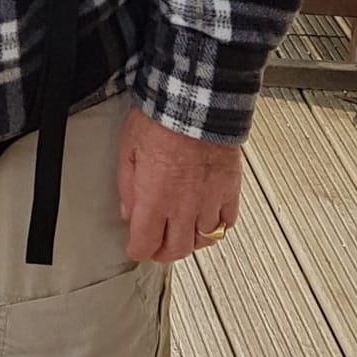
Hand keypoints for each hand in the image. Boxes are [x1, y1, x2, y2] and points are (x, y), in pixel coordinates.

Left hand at [117, 105, 240, 263]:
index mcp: (155, 199)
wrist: (197, 103)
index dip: (137, 250)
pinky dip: (218, 227)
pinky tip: (209, 221)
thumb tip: (128, 211)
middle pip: (176, 250)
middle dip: (163, 253)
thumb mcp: (128, 149)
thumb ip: (127, 186)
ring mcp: (209, 201)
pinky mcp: (229, 190)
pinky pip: (227, 222)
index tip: (135, 247)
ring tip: (182, 235)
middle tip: (157, 248)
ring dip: (190, 242)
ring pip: (203, 240)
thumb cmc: (161, 119)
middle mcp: (184, 207)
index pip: (145, 244)